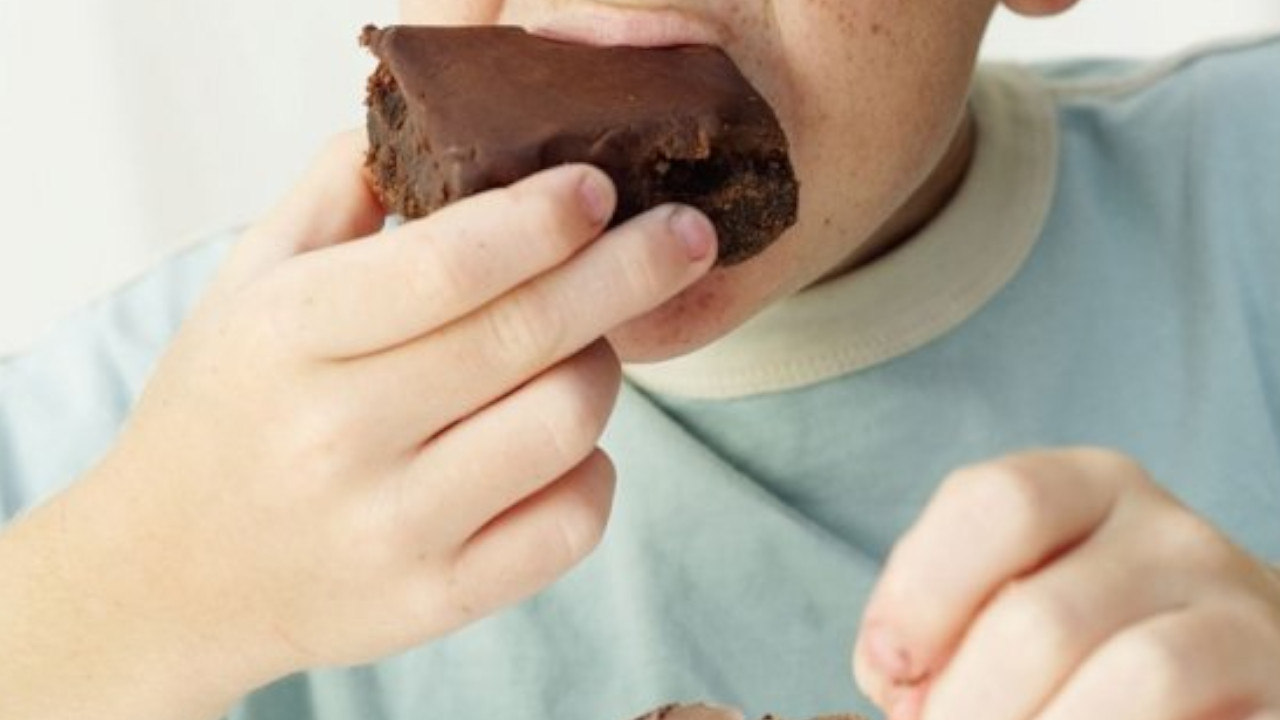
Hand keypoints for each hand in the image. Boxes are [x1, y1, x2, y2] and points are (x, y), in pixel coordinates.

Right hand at [1, 131, 715, 717]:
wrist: (170, 574)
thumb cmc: (224, 411)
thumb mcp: (247, 284)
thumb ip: (336, 194)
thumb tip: (437, 126)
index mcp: (290, 337)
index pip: (448, 265)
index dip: (543, 218)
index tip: (597, 189)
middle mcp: (338, 437)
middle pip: (527, 337)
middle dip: (629, 270)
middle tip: (684, 235)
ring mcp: (391, 531)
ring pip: (565, 425)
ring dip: (602, 368)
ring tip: (585, 347)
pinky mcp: (434, 602)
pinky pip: (571, 524)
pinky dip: (593, 469)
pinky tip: (563, 441)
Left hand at [853, 448, 1279, 719]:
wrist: (1230, 677)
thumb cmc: (1084, 644)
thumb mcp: (1013, 600)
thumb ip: (945, 629)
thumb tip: (901, 687)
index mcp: (1089, 487)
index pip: (995, 502)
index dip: (920, 594)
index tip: (890, 672)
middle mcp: (1172, 534)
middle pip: (1040, 618)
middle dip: (967, 706)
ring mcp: (1241, 612)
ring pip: (1135, 676)